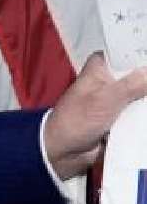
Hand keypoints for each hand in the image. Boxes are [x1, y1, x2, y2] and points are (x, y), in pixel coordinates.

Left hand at [44, 52, 146, 179]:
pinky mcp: (124, 116)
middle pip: (140, 75)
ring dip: (146, 103)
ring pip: (143, 95)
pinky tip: (146, 119)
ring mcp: (119, 98)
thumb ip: (131, 85)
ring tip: (144, 108)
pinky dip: (145, 116)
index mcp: (101, 65)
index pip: (129, 53)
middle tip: (142, 95)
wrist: (65, 150)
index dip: (144, 56)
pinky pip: (142, 113)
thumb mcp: (104, 100)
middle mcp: (111, 79)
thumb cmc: (73, 120)